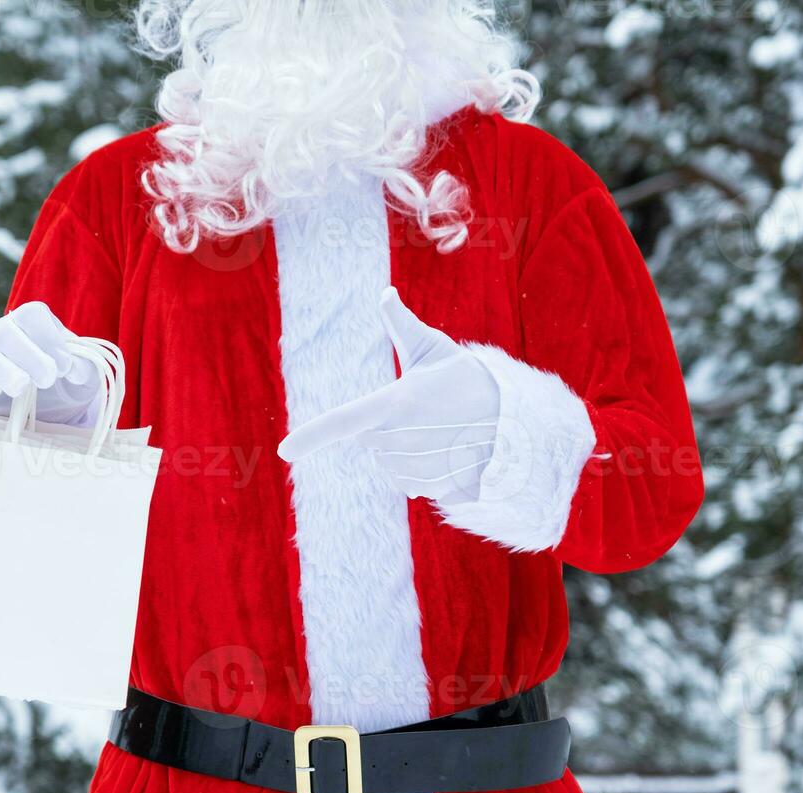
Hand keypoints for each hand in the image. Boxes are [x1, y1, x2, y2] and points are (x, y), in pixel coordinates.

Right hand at [0, 302, 101, 423]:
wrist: (53, 409)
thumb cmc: (68, 382)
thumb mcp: (85, 375)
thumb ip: (84, 366)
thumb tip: (72, 368)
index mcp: (33, 321)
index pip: (32, 315)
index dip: (49, 339)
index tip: (65, 367)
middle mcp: (5, 331)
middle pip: (5, 331)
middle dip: (29, 356)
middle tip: (48, 380)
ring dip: (3, 370)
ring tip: (22, 388)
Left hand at [277, 287, 500, 504]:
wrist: (517, 422)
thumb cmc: (470, 379)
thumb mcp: (435, 349)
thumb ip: (401, 325)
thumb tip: (385, 294)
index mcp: (397, 402)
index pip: (343, 421)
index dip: (312, 436)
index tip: (285, 450)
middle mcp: (402, 439)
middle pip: (368, 440)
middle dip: (384, 426)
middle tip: (422, 411)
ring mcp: (418, 467)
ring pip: (385, 462)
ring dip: (400, 451)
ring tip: (436, 432)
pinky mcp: (432, 487)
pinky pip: (406, 482)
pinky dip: (418, 471)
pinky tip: (444, 454)